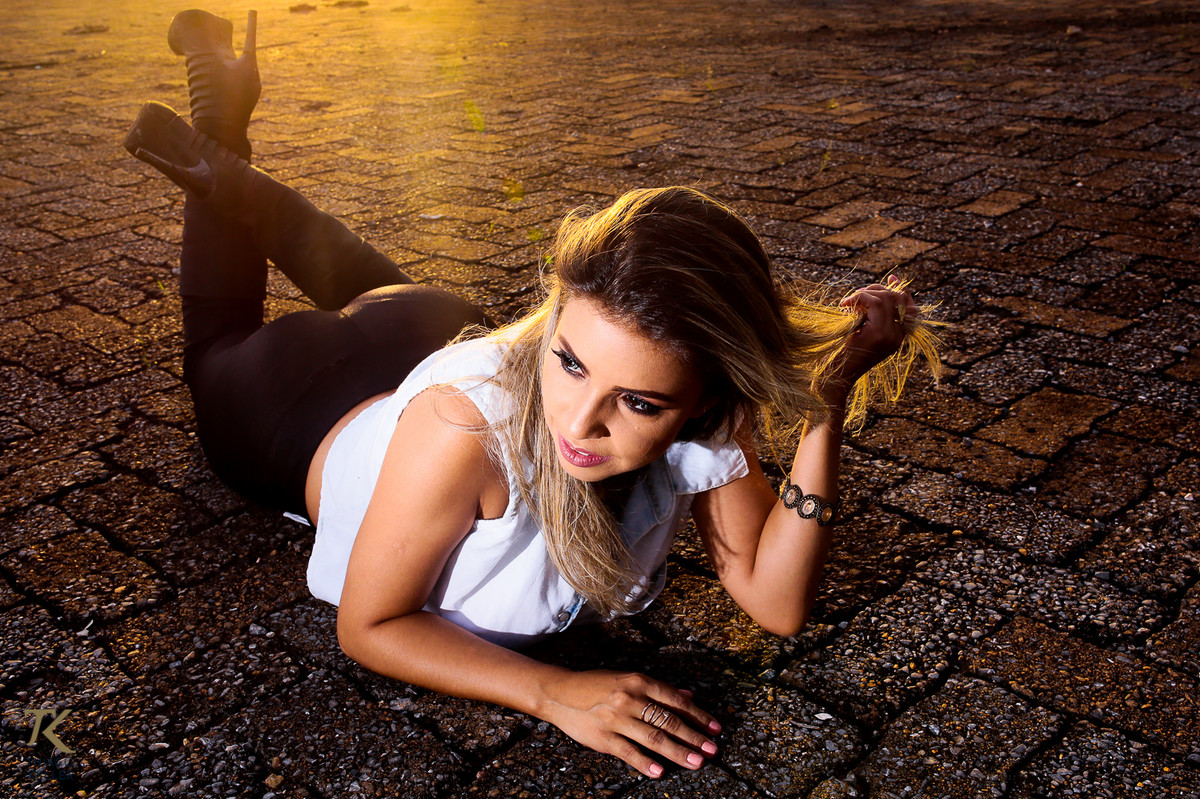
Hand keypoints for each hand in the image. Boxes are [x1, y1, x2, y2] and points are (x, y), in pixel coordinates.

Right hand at [542, 670, 721, 777]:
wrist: (559, 693)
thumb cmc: (597, 685)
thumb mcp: (628, 679)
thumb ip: (658, 689)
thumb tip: (689, 695)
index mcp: (638, 681)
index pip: (675, 701)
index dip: (698, 715)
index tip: (715, 728)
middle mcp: (630, 698)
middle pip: (669, 721)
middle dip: (694, 737)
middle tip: (712, 750)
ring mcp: (616, 719)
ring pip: (654, 737)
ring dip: (678, 751)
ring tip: (697, 762)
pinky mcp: (603, 737)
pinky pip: (628, 752)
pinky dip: (645, 763)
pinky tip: (660, 772)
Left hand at [824, 276, 916, 399]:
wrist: (833, 378)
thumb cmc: (842, 354)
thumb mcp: (859, 331)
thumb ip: (871, 313)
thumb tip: (880, 288)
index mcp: (897, 337)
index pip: (909, 306)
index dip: (900, 290)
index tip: (890, 279)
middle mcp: (897, 337)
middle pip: (897, 298)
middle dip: (875, 289)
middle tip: (854, 297)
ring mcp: (890, 336)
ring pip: (886, 298)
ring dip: (864, 293)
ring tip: (848, 303)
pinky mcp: (878, 334)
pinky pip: (874, 302)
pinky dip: (859, 297)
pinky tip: (844, 306)